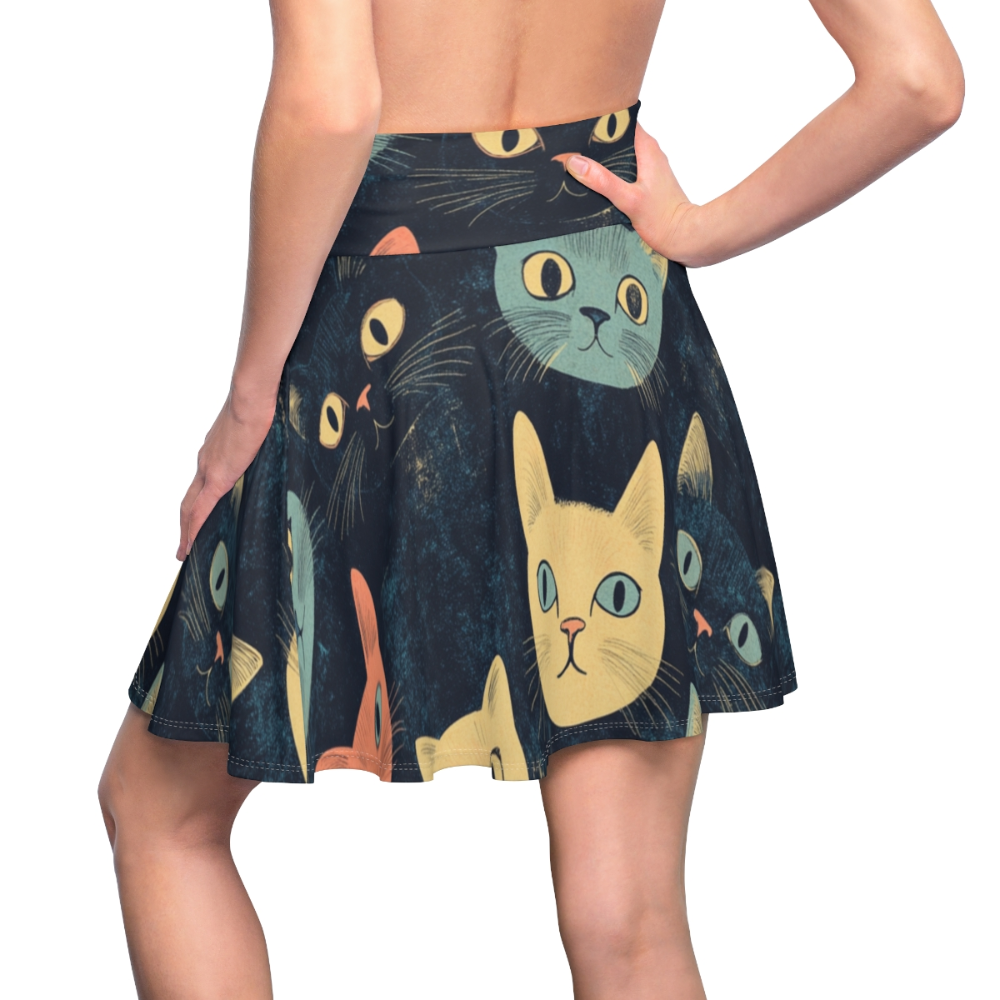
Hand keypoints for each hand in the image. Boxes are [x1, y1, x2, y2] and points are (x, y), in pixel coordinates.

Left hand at [176, 387, 274, 559]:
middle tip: (184, 545)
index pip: (201, 482)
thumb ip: (257, 442)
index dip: (196, 502)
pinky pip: (200, 510)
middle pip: (189, 499)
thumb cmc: (260, 405)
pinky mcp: (217, 477)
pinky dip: (192, 529)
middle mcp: (206, 460)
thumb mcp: (257, 428)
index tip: (195, 518)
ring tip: (185, 550)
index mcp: (214, 450)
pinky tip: (190, 546)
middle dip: (185, 523)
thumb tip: (271, 445)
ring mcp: (208, 469)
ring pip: (190, 507)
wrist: (252, 397)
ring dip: (185, 529)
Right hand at [567, 124, 704, 265]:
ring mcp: (650, 168)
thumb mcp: (628, 199)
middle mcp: (650, 153)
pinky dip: (612, 173)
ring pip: (622, 154)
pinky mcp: (648, 182)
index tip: (580, 127)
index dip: (602, 122)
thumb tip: (575, 162)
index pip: (622, 121)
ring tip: (581, 164)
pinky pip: (626, 170)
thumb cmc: (662, 218)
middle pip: (619, 138)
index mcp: (647, 147)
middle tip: (574, 147)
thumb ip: (602, 180)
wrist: (684, 236)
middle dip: (598, 142)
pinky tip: (598, 183)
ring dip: (604, 159)